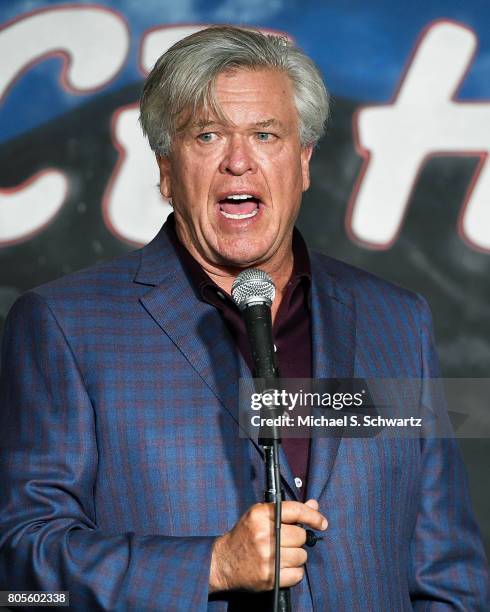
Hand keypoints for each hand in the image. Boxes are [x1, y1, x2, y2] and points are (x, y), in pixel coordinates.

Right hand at [209, 498, 326, 592]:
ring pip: (301, 556)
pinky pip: (298, 574)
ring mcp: (267, 557)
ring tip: (282, 555)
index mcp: (261, 515)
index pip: (296, 510)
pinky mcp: (269, 577)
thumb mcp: (261, 516)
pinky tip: (282, 567)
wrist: (223, 562)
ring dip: (296, 556)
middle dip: (298, 540)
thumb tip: (314, 505)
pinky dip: (294, 572)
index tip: (322, 522)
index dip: (313, 516)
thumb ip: (288, 511)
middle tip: (286, 542)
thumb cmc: (245, 536)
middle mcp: (264, 535)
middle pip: (300, 536)